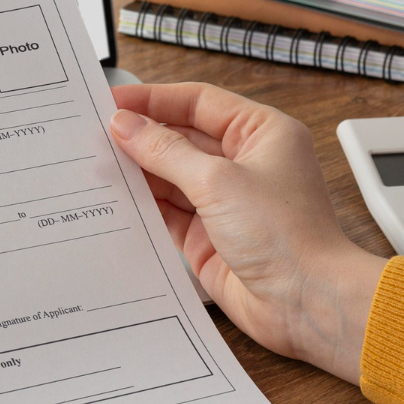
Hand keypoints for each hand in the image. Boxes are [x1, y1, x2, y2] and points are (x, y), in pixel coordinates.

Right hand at [109, 82, 385, 382]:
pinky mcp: (210, 237)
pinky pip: (168, 212)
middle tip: (96, 133)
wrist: (307, 304)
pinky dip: (143, 205)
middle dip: (141, 136)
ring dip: (138, 171)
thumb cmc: (287, 235)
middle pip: (181, 138)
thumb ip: (165, 151)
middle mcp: (245, 164)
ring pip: (171, 176)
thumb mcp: (218, 181)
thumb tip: (126, 126)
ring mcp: (226, 202)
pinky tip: (115, 197)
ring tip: (96, 163)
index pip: (198, 102)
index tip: (113, 100)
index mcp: (261, 133)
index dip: (154, 99)